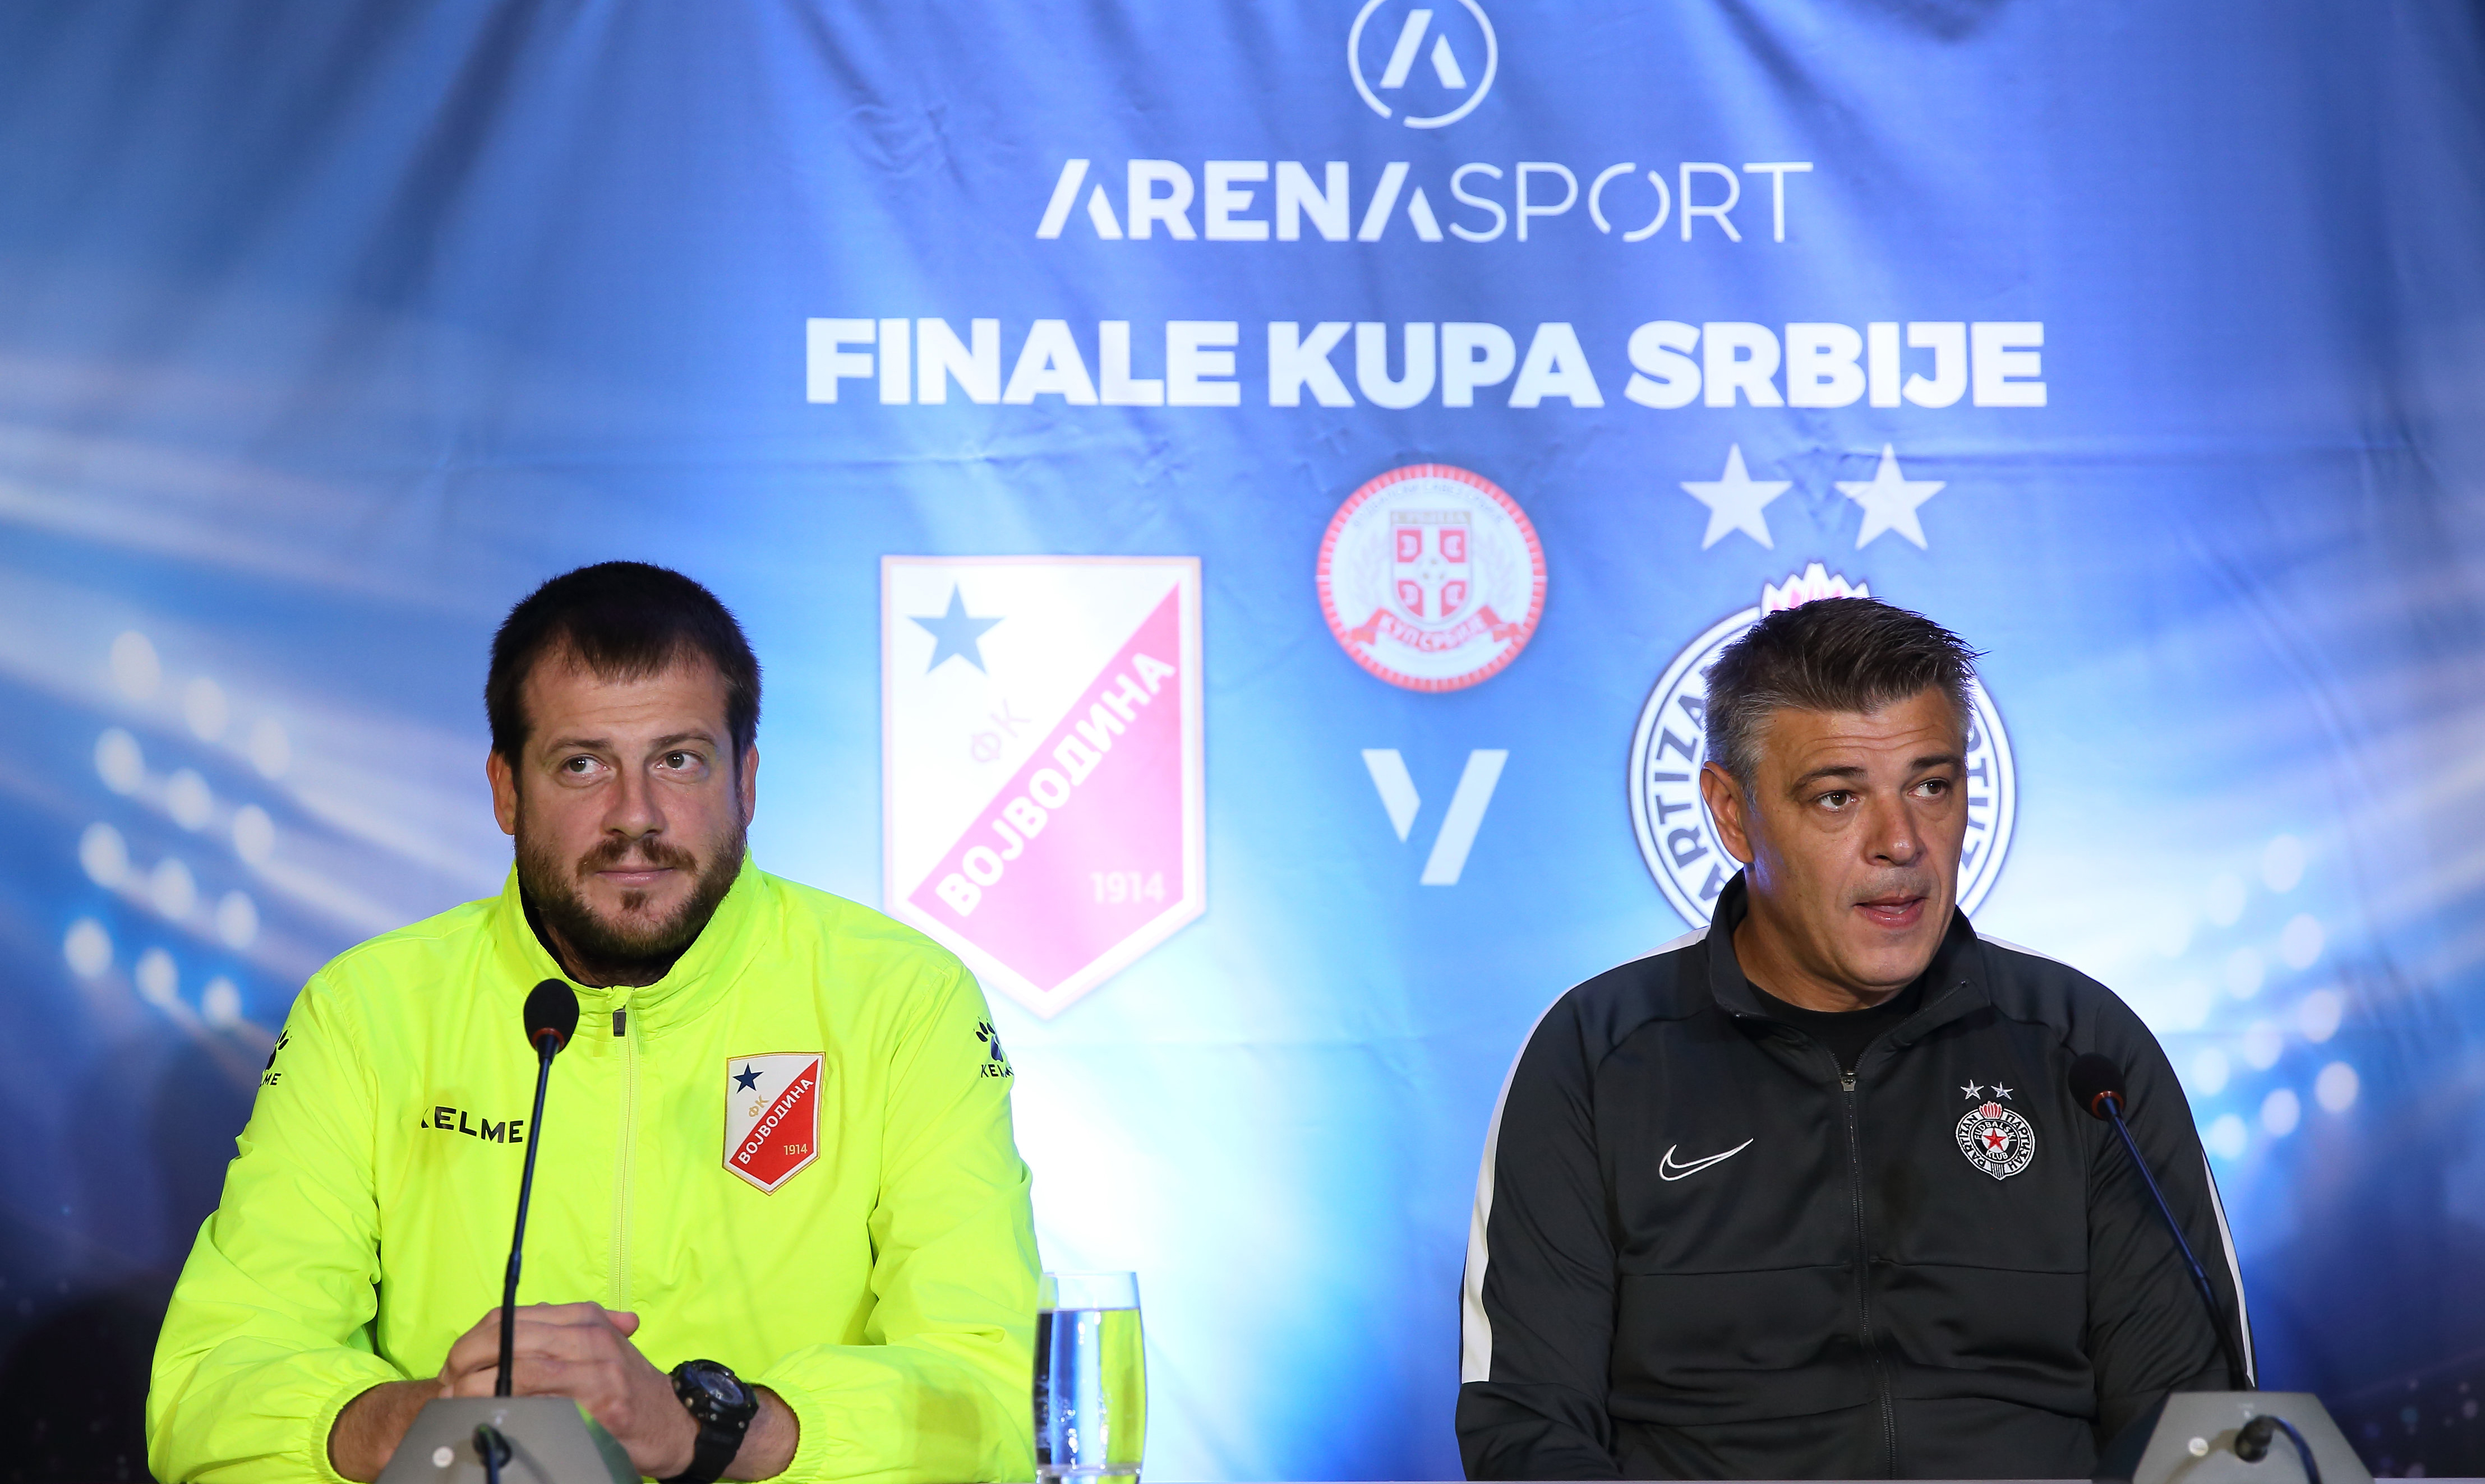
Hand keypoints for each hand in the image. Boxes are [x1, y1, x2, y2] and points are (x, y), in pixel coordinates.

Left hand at [437, 1303, 698, 1476]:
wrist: (677, 1421)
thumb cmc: (627, 1388)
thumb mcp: (595, 1349)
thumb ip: (555, 1338)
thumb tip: (497, 1340)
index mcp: (584, 1318)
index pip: (510, 1317)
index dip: (471, 1341)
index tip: (453, 1365)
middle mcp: (591, 1337)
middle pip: (508, 1338)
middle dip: (465, 1364)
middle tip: (446, 1387)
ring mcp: (598, 1370)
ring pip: (519, 1369)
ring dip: (477, 1390)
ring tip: (458, 1404)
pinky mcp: (602, 1405)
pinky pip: (544, 1404)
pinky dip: (511, 1411)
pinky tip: (494, 1419)